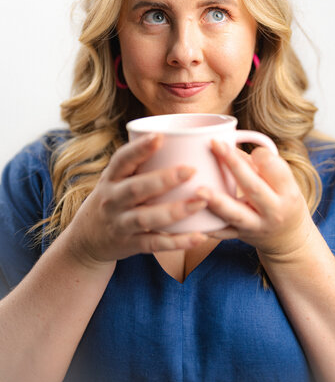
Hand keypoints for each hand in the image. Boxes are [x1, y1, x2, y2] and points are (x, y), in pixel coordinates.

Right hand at [66, 134, 207, 267]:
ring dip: (175, 210)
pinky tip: (199, 236)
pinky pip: (155, 244)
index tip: (160, 136)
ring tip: (201, 201)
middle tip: (191, 170)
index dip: (139, 148)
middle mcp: (112, 200)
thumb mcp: (116, 179)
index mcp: (111, 178)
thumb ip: (140, 163)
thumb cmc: (113, 199)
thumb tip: (181, 136)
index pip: (122, 160)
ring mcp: (120, 224)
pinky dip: (178, 242)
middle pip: (136, 189)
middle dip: (164, 179)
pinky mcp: (130, 245)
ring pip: (146, 218)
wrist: (87, 240)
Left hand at [196, 140, 314, 258]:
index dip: (259, 154)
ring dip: (217, 202)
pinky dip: (208, 226)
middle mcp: (274, 211)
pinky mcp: (241, 236)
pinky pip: (222, 233)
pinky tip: (191, 217)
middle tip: (215, 145)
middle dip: (233, 165)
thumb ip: (258, 164)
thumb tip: (227, 141)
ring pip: (236, 214)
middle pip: (253, 186)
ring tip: (199, 190)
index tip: (247, 145)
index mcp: (287, 192)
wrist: (289, 237)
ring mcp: (257, 226)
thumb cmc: (281, 199)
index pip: (274, 167)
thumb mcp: (281, 182)